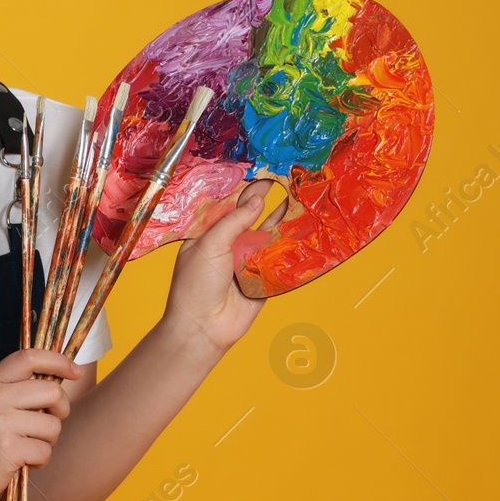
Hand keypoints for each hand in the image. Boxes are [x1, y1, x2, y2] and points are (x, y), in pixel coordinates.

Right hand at [0, 348, 80, 500]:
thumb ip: (14, 390)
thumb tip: (58, 381)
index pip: (29, 357)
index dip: (58, 360)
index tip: (74, 371)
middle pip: (52, 391)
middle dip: (61, 410)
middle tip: (47, 424)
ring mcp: (0, 423)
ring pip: (53, 425)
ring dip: (47, 441)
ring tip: (26, 448)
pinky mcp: (8, 449)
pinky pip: (45, 451)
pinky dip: (39, 461)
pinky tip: (21, 463)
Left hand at [161, 179, 287, 354]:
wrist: (204, 327)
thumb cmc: (195, 286)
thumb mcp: (210, 246)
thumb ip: (234, 222)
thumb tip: (256, 199)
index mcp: (207, 234)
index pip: (228, 206)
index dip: (243, 191)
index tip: (262, 173)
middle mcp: (228, 245)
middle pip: (250, 219)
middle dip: (267, 202)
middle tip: (286, 180)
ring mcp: (246, 260)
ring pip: (267, 236)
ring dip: (282, 220)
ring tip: (300, 197)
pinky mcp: (263, 278)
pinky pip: (279, 258)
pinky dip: (291, 245)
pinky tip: (305, 227)